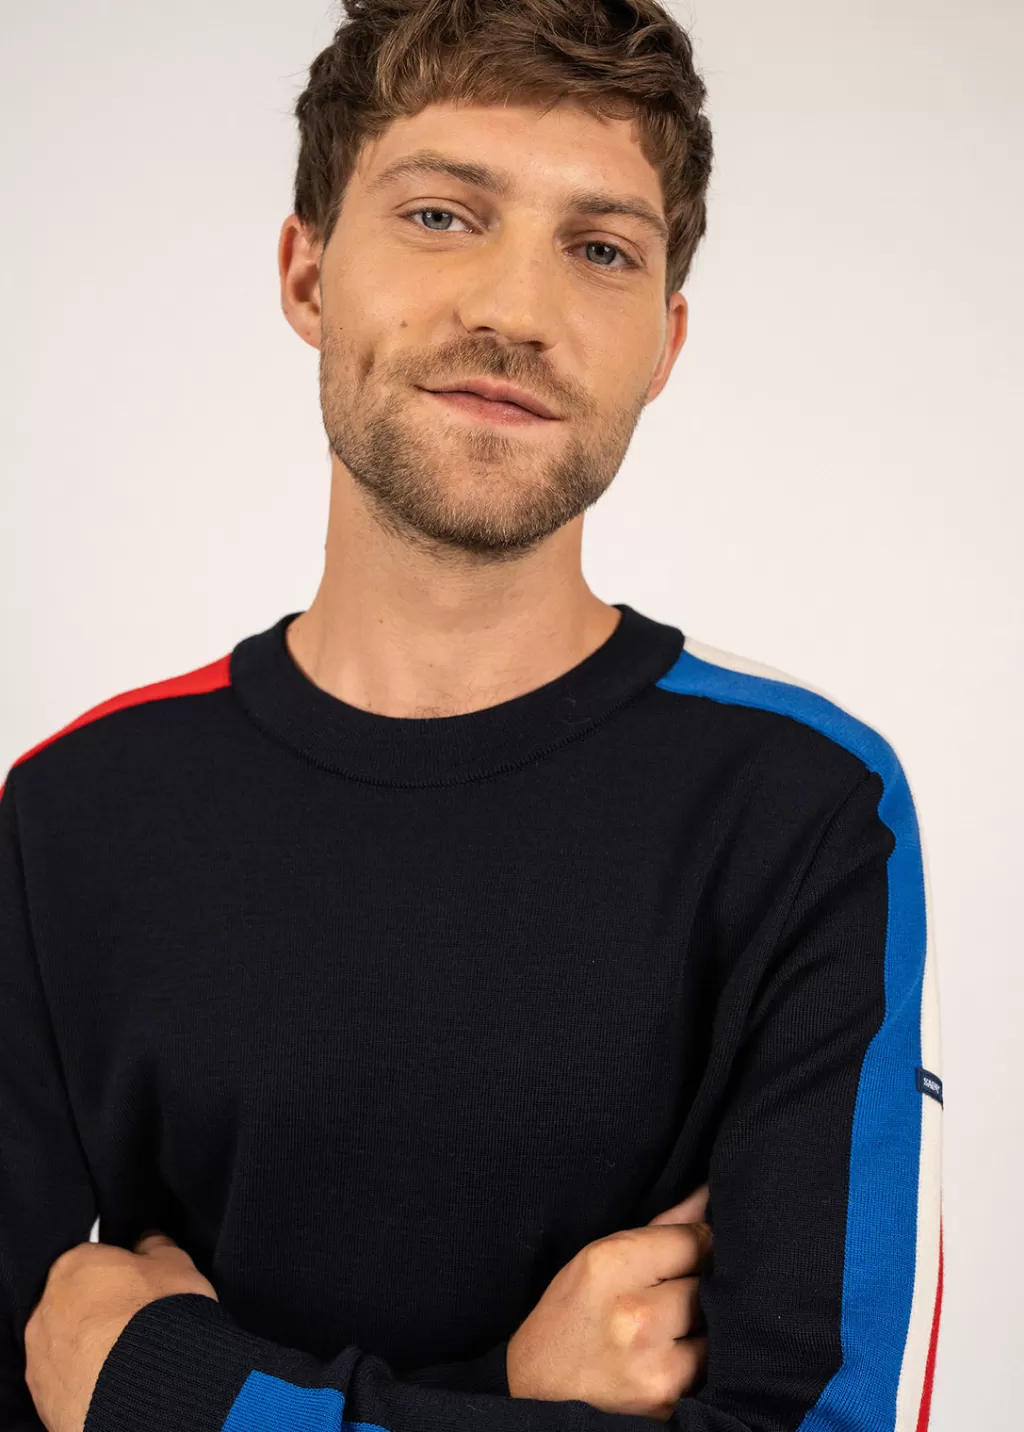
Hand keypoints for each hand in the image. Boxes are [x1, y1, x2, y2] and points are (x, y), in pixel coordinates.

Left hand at [24, 1232, 216, 1431]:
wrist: (150, 1384)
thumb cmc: (160, 1314)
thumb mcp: (175, 1263)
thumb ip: (156, 1246)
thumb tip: (147, 1242)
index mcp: (73, 1265)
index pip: (93, 1261)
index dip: (120, 1276)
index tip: (139, 1290)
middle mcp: (47, 1307)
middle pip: (75, 1303)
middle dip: (100, 1312)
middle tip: (136, 1324)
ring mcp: (42, 1354)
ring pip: (69, 1343)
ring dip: (92, 1347)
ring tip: (129, 1357)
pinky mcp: (44, 1395)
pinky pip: (67, 1379)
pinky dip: (87, 1378)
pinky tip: (116, 1381)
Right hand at [506, 1184, 710, 1421]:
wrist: (538, 1388)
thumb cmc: (572, 1312)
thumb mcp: (600, 1257)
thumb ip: (661, 1228)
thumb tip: (709, 1194)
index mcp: (610, 1266)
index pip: (693, 1241)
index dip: (703, 1242)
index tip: (697, 1247)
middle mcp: (634, 1316)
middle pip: (708, 1283)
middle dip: (702, 1283)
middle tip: (680, 1287)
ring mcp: (653, 1364)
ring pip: (716, 1327)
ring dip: (706, 1323)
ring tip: (676, 1321)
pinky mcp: (667, 1399)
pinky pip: (709, 1366)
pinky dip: (700, 1356)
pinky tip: (675, 1350)